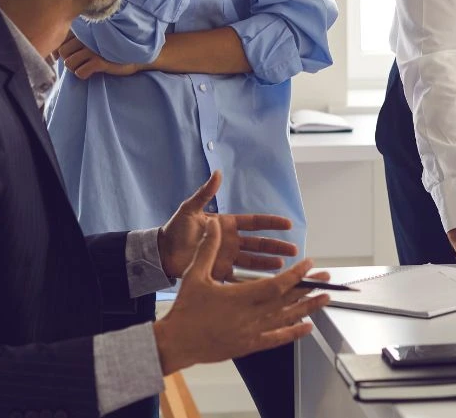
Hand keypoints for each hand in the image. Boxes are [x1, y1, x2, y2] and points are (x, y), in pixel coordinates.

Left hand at [56, 32, 140, 79]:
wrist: (136, 56)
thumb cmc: (111, 49)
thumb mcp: (94, 40)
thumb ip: (77, 41)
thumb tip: (55, 54)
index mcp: (85, 30)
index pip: (61, 41)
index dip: (59, 53)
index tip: (67, 57)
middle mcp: (87, 37)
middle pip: (63, 52)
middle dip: (69, 60)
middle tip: (80, 63)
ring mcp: (93, 49)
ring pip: (69, 63)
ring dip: (76, 68)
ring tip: (86, 67)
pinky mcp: (100, 61)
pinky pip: (80, 72)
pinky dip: (84, 74)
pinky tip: (92, 72)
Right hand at [152, 226, 328, 372]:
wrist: (177, 343)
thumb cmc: (186, 308)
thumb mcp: (195, 274)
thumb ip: (208, 248)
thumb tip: (214, 225)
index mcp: (241, 297)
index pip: (277, 284)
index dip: (296, 274)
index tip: (308, 264)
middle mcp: (251, 316)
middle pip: (288, 301)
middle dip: (309, 288)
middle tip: (327, 279)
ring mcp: (252, 333)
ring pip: (287, 319)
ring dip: (308, 308)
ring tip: (326, 299)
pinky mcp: (250, 345)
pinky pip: (277, 339)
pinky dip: (294, 332)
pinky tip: (308, 327)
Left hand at [158, 170, 297, 280]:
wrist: (162, 253)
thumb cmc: (175, 229)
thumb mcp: (190, 208)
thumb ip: (205, 193)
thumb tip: (218, 173)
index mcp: (227, 224)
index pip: (254, 222)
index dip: (271, 223)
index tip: (288, 224)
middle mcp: (231, 241)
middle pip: (259, 244)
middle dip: (276, 246)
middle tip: (294, 249)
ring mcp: (227, 257)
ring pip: (253, 260)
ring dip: (268, 263)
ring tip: (284, 265)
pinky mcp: (219, 272)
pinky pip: (239, 276)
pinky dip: (251, 279)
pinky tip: (264, 282)